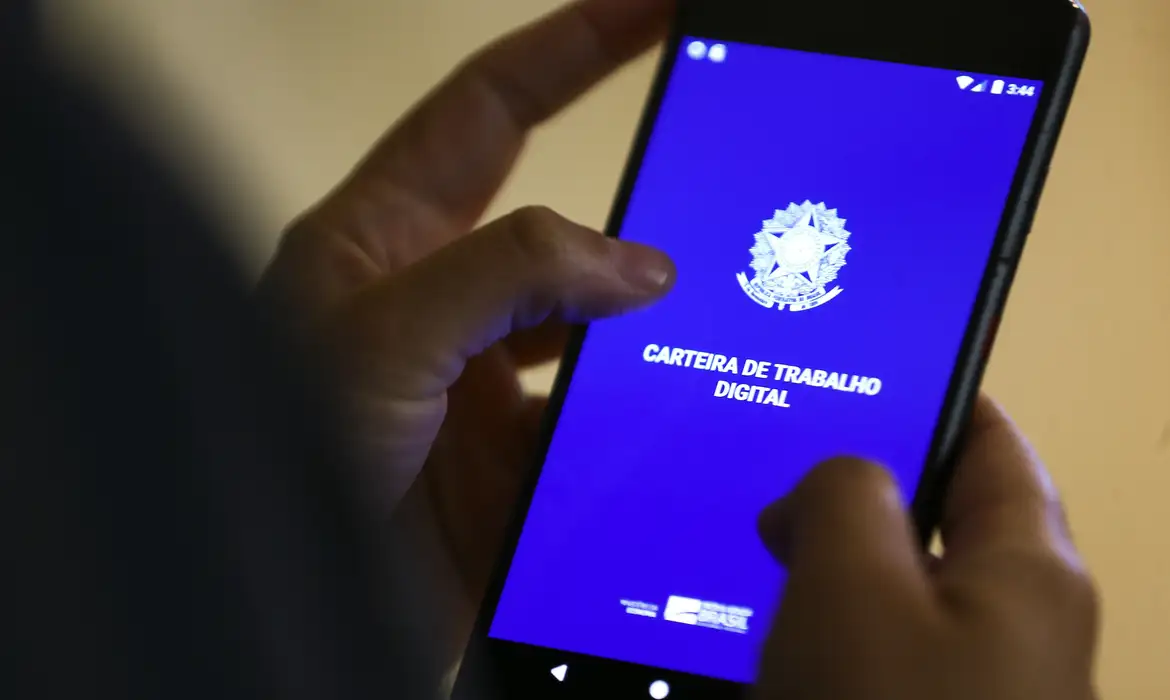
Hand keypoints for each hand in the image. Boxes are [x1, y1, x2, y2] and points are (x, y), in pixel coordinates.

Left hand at [257, 0, 674, 659]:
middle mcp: (437, 302)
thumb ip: (510, 273)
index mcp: (384, 240)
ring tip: (696, 330)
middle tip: (707, 206)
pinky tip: (667, 419)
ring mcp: (479, 382)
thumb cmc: (281, 462)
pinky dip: (636, 417)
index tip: (649, 8)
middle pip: (558, 229)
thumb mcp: (385, 334)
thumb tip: (634, 263)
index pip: (489, 112)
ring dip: (640, 333)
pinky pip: (597, 418)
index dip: (571, 47)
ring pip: (590, 329)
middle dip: (630, 220)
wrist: (293, 608)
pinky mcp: (512, 457)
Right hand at [754, 395, 1098, 699]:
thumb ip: (844, 494)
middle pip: (934, 521)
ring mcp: (978, 679)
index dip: (924, 399)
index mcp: (1030, 568)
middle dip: (850, 492)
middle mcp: (1018, 623)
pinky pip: (875, 650)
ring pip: (893, 592)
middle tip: (769, 474)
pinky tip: (768, 634)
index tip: (843, 378)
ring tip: (755, 553)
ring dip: (828, 568)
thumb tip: (819, 495)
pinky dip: (827, 630)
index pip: (990, 443)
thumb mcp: (852, 582)